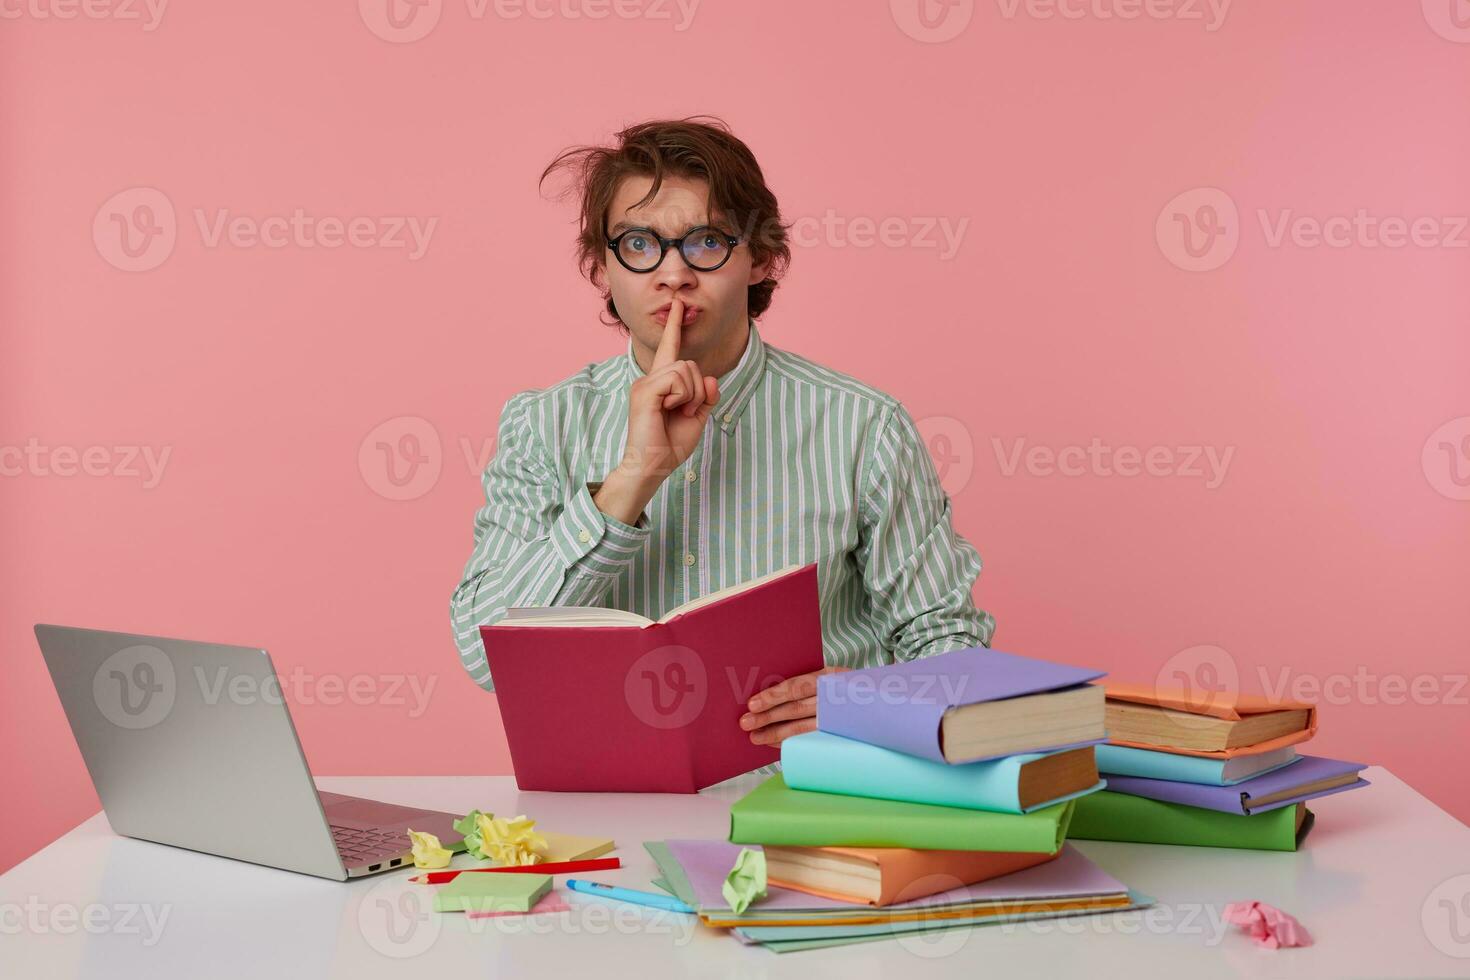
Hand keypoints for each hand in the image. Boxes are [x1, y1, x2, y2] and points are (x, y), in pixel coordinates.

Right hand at [595, 297, 719, 523]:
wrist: (652, 466)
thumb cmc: (669, 445)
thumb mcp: (697, 418)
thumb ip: (706, 396)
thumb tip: (711, 378)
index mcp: (662, 383)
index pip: (670, 348)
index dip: (675, 326)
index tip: (678, 305)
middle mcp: (650, 378)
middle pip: (691, 364)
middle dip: (699, 390)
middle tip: (686, 412)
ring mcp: (645, 383)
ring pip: (686, 369)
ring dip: (692, 395)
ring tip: (677, 413)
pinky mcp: (645, 390)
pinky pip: (677, 380)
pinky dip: (682, 397)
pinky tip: (668, 411)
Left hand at [740, 666, 850, 746]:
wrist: (883, 701)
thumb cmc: (846, 687)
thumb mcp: (830, 678)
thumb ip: (807, 684)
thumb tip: (770, 692)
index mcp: (830, 676)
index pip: (796, 687)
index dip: (773, 696)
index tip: (752, 704)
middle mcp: (834, 697)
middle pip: (795, 708)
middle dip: (767, 717)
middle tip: (745, 723)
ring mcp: (839, 718)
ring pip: (801, 727)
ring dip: (775, 733)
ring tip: (755, 737)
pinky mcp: (840, 734)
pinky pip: (809, 739)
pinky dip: (790, 742)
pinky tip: (774, 744)